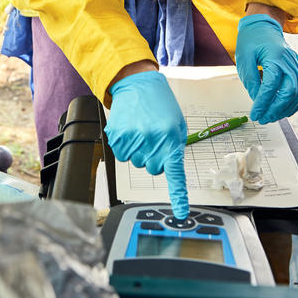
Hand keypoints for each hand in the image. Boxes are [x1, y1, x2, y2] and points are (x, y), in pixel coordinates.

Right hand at [106, 70, 188, 218]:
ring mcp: (132, 140)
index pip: (175, 174)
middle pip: (153, 170)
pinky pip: (123, 156)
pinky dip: (126, 147)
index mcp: (170, 138)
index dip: (178, 196)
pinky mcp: (117, 138)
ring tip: (142, 130)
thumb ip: (175, 147)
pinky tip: (131, 131)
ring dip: (140, 151)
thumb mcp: (177, 124)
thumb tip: (170, 168)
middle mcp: (152, 141)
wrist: (137, 84)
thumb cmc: (160, 104)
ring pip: (137, 163)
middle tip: (154, 139)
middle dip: (155, 158)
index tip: (180, 213)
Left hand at [235, 14, 297, 124]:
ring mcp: (296, 64)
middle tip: (264, 118)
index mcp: (275, 56)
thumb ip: (251, 80)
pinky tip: (285, 110)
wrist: (263, 26)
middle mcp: (289, 61)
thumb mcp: (244, 58)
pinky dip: (296, 102)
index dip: (263, 102)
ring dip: (288, 108)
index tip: (255, 114)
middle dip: (277, 109)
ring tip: (273, 117)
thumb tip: (257, 100)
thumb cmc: (251, 41)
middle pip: (290, 90)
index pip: (271, 85)